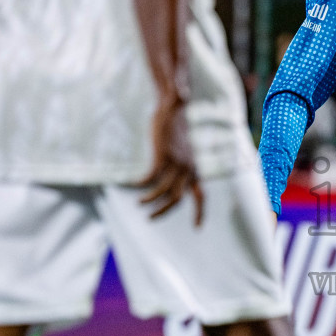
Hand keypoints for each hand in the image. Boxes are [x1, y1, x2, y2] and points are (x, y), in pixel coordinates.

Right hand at [137, 98, 203, 223]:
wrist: (174, 107)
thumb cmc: (177, 127)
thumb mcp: (184, 149)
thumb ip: (182, 163)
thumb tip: (176, 175)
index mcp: (195, 169)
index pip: (201, 196)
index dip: (200, 213)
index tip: (197, 228)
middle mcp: (188, 169)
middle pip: (177, 199)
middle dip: (163, 211)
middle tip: (150, 218)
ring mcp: (176, 163)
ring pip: (163, 192)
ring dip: (150, 200)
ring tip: (139, 203)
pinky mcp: (163, 156)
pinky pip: (151, 177)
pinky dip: (142, 184)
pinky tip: (133, 183)